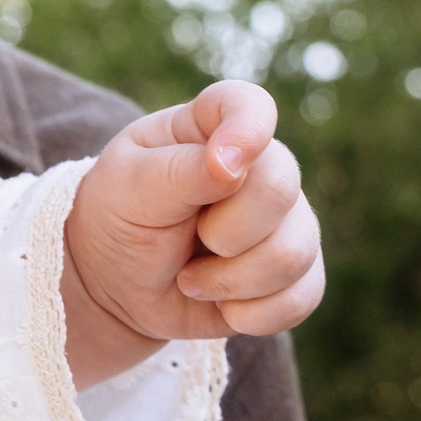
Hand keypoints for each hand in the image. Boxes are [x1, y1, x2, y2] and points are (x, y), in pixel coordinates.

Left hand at [59, 81, 324, 383]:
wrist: (117, 285)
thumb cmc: (119, 217)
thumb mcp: (129, 187)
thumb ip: (180, 170)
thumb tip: (232, 163)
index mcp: (211, 127)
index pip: (250, 106)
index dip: (248, 130)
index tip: (223, 165)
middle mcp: (261, 167)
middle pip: (280, 189)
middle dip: (225, 231)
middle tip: (188, 238)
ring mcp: (285, 220)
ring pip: (295, 252)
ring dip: (231, 281)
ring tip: (191, 278)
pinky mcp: (295, 273)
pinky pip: (303, 297)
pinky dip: (251, 314)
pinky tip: (220, 304)